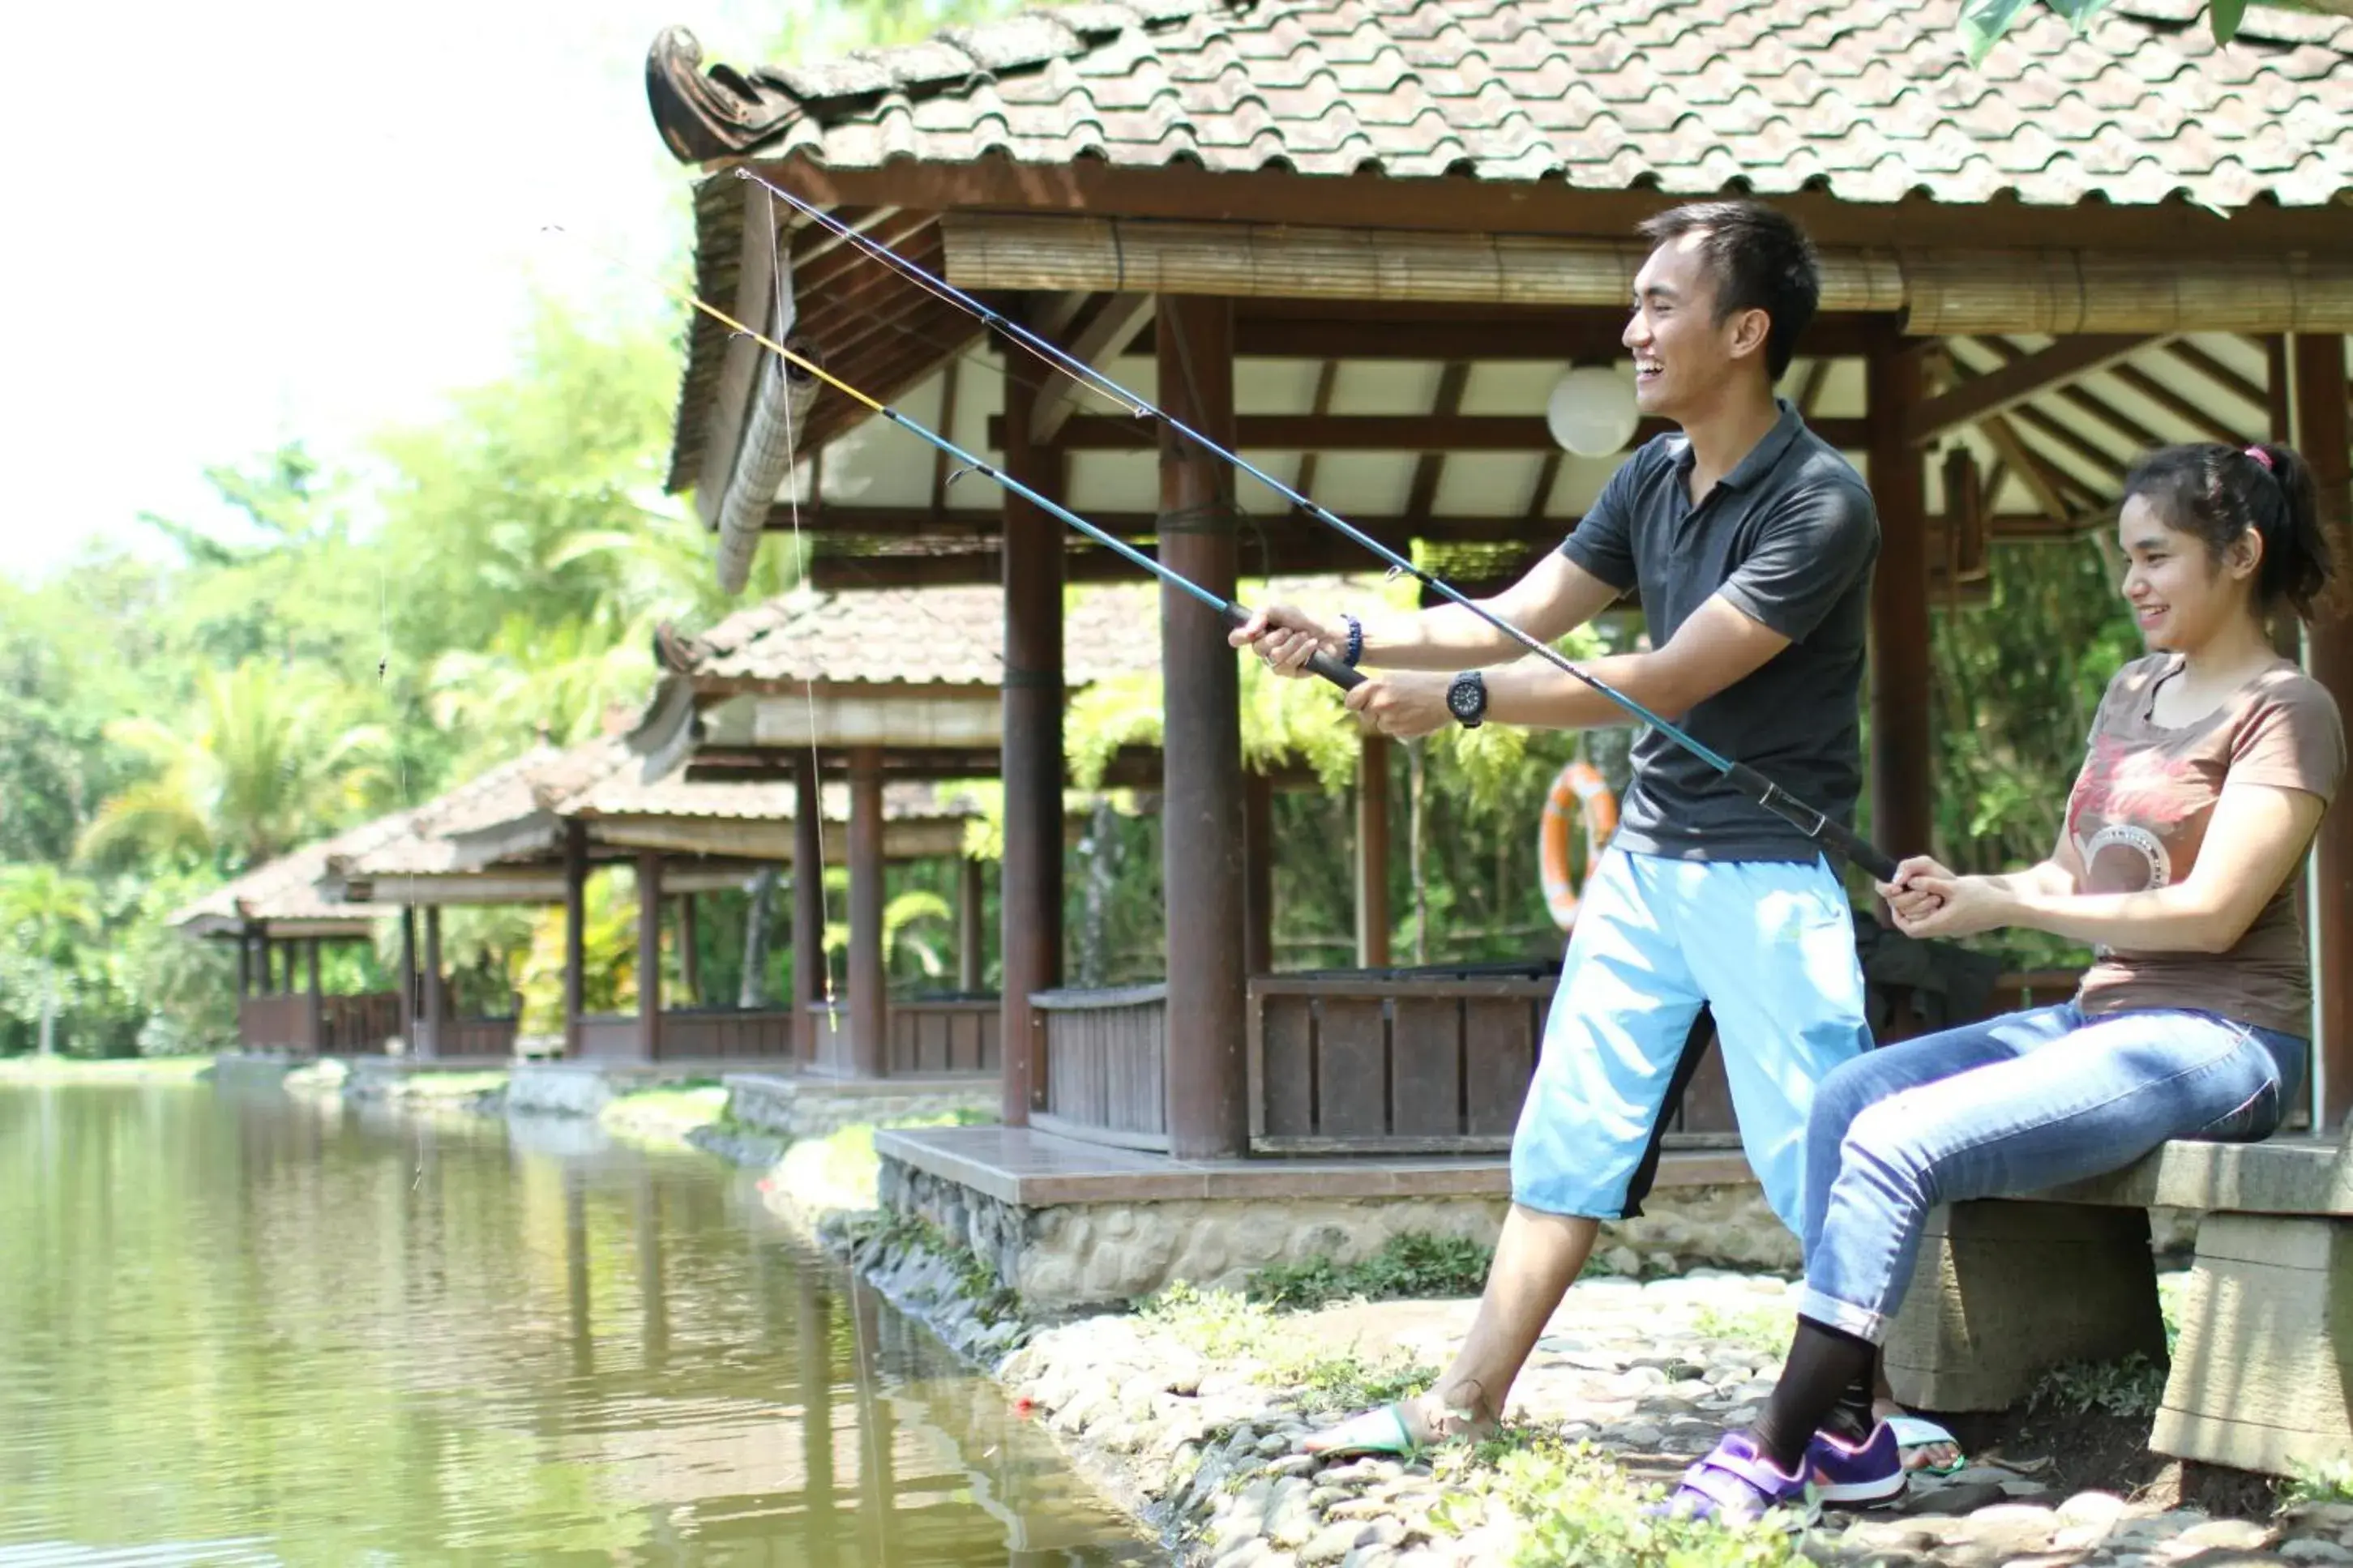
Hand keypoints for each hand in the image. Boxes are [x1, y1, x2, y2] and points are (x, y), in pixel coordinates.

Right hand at [1228, 603, 1336, 679]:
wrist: (1327, 632)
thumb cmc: (1302, 620)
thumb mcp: (1281, 610)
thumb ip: (1261, 615)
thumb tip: (1248, 631)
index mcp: (1257, 632)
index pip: (1236, 638)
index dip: (1238, 637)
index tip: (1248, 633)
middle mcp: (1263, 649)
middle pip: (1257, 648)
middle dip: (1277, 636)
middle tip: (1289, 630)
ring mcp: (1274, 662)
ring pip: (1274, 656)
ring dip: (1293, 643)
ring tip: (1304, 636)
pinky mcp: (1288, 672)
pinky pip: (1288, 664)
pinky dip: (1301, 651)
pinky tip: (1310, 646)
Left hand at [1344, 671, 1452, 737]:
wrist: (1452, 695)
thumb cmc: (1426, 681)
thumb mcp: (1398, 676)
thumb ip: (1378, 687)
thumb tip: (1363, 695)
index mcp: (1377, 686)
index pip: (1350, 701)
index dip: (1356, 702)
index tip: (1361, 702)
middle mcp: (1380, 704)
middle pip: (1365, 716)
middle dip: (1375, 712)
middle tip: (1392, 704)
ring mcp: (1391, 720)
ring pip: (1381, 725)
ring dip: (1389, 720)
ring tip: (1408, 708)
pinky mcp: (1403, 733)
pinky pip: (1395, 732)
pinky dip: (1402, 726)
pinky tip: (1416, 716)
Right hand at [1875, 854, 1953, 922]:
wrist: (1957, 894)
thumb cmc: (1940, 877)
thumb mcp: (1926, 864)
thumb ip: (1908, 866)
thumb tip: (1895, 882)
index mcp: (1897, 884)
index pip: (1880, 887)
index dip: (1885, 889)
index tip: (1898, 888)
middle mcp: (1898, 899)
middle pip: (1893, 901)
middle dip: (1910, 897)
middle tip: (1926, 893)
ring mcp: (1905, 913)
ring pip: (1904, 912)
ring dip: (1921, 905)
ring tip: (1936, 900)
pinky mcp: (1912, 925)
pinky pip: (1910, 924)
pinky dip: (1923, 916)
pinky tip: (1934, 910)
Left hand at [1888, 874, 2011, 939]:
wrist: (2013, 906)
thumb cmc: (1986, 896)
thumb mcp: (1956, 887)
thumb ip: (1932, 884)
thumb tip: (1911, 882)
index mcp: (1943, 924)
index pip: (1911, 930)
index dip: (1898, 917)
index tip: (1894, 901)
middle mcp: (1947, 929)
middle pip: (1917, 927)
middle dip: (1906, 912)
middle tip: (1902, 894)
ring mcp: (1955, 927)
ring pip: (1928, 922)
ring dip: (1919, 909)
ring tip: (1916, 891)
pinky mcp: (1962, 922)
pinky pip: (1940, 919)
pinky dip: (1932, 908)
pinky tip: (1934, 893)